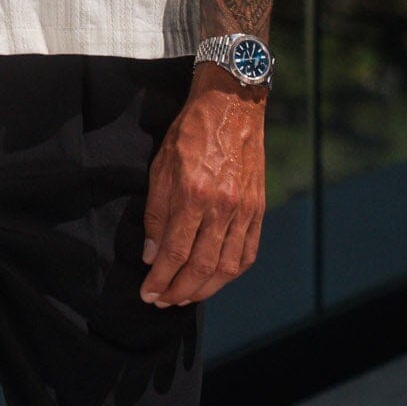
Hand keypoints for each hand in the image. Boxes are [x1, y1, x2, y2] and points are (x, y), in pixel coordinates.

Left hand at [139, 65, 266, 306]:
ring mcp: (244, 210)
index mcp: (194, 194)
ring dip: (204, 290)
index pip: (174, 252)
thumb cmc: (191, 131)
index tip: (147, 293)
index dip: (160, 279)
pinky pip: (247, 253)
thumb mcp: (161, 165)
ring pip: (227, 268)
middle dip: (178, 291)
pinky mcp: (258, 209)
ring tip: (184, 296)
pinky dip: (232, 273)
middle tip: (161, 301)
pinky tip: (216, 279)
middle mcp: (222, 207)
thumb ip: (157, 213)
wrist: (231, 104)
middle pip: (201, 267)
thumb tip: (152, 255)